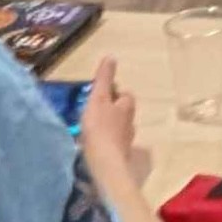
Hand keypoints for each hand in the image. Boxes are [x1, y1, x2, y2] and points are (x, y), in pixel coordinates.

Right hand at [77, 56, 140, 171]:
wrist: (105, 164)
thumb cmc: (100, 128)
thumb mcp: (98, 98)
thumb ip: (104, 79)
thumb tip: (111, 57)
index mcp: (127, 107)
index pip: (125, 94)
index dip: (114, 92)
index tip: (100, 93)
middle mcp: (130, 123)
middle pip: (122, 112)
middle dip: (112, 110)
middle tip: (93, 110)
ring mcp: (126, 141)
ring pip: (118, 128)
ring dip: (108, 126)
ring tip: (91, 128)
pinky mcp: (119, 156)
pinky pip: (113, 144)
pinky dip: (106, 142)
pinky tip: (94, 145)